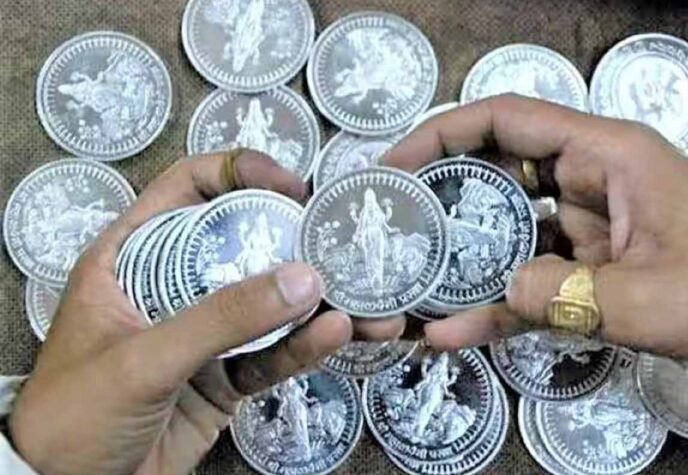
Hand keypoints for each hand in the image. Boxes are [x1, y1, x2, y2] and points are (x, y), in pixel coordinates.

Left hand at [8, 150, 390, 474]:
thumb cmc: (75, 414)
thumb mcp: (143, 358)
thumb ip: (221, 318)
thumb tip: (301, 278)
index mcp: (133, 257)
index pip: (188, 190)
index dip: (239, 174)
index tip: (290, 186)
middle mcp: (173, 285)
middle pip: (243, 244)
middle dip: (297, 242)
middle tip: (343, 244)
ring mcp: (203, 332)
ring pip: (268, 304)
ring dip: (317, 303)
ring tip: (367, 302)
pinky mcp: (225, 376)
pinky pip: (272, 353)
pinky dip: (305, 346)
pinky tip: (336, 334)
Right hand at [384, 94, 687, 362]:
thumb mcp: (646, 296)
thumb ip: (561, 294)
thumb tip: (497, 295)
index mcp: (605, 156)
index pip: (508, 121)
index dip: (443, 133)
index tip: (396, 164)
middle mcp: (590, 181)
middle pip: (497, 172)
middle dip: (443, 196)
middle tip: (392, 223)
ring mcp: (588, 228)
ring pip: (508, 231)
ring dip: (463, 257)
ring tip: (409, 279)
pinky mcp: (591, 268)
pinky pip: (531, 279)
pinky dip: (495, 303)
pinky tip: (453, 330)